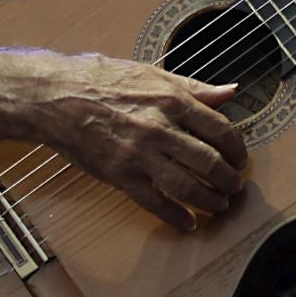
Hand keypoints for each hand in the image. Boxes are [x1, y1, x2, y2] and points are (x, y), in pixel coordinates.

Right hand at [34, 52, 247, 230]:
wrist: (55, 96)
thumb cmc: (102, 80)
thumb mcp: (152, 74)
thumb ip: (194, 88)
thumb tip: (230, 93)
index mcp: (172, 100)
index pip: (220, 129)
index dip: (237, 149)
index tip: (240, 158)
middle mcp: (160, 128)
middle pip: (209, 162)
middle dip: (228, 179)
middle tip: (234, 187)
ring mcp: (140, 154)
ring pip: (187, 186)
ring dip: (210, 201)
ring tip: (218, 205)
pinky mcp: (120, 175)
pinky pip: (155, 202)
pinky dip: (176, 216)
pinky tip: (188, 222)